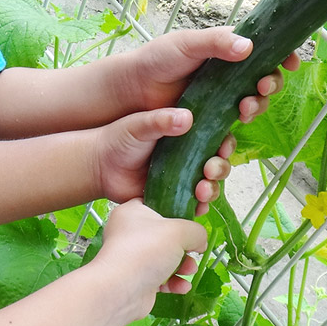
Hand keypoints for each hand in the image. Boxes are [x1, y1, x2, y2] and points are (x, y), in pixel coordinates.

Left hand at [92, 107, 228, 214]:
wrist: (100, 166)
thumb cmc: (120, 139)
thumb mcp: (140, 125)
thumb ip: (160, 121)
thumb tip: (187, 117)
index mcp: (188, 134)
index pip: (217, 137)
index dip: (226, 143)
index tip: (223, 147)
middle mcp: (190, 157)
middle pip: (218, 163)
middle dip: (220, 168)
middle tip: (210, 170)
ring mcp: (184, 178)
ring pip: (210, 185)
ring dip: (212, 189)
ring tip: (201, 190)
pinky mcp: (174, 198)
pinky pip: (194, 205)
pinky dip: (199, 207)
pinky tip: (197, 206)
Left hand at [92, 200, 207, 320]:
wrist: (120, 290)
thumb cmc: (145, 250)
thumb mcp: (179, 231)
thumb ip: (196, 231)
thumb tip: (200, 241)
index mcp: (132, 211)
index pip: (158, 205)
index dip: (178, 213)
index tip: (192, 223)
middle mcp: (129, 233)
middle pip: (165, 235)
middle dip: (184, 246)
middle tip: (194, 250)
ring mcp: (131, 257)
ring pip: (165, 257)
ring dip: (182, 266)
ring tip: (189, 271)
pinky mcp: (136, 279)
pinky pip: (160, 277)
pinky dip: (172, 282)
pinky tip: (181, 286)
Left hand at [122, 26, 300, 123]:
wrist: (128, 93)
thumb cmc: (155, 61)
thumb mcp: (185, 44)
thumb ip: (215, 42)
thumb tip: (249, 46)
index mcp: (227, 54)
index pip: (264, 53)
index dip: (282, 57)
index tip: (292, 63)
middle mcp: (228, 79)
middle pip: (263, 84)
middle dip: (269, 87)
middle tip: (260, 88)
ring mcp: (219, 105)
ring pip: (251, 109)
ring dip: (256, 109)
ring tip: (242, 110)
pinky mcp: (208, 128)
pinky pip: (230, 136)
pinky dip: (234, 139)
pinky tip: (230, 134)